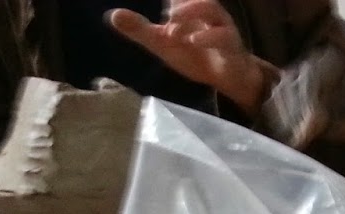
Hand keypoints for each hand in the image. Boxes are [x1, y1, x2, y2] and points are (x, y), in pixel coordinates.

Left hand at [108, 1, 270, 113]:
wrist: (227, 76)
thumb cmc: (196, 54)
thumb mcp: (162, 43)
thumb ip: (140, 30)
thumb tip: (113, 15)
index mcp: (189, 6)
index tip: (161, 16)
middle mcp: (206, 11)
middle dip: (181, 4)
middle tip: (164, 19)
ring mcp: (221, 26)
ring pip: (212, 9)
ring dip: (191, 14)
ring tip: (172, 28)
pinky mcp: (232, 45)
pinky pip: (223, 36)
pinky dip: (207, 37)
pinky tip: (191, 41)